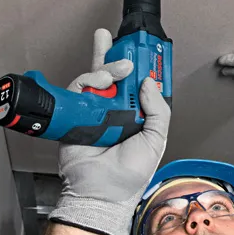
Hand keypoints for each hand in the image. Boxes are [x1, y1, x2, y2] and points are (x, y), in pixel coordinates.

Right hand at [48, 29, 170, 234]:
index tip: (145, 50)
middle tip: (123, 43)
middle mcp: (115, 110)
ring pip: (97, 77)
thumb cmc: (129, 174)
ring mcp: (94, 110)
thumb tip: (149, 82)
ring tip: (115, 70)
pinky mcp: (75, 114)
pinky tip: (98, 82)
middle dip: (117, 53)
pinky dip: (87, 80)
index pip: (138, 84)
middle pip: (115, 74)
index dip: (141, 66)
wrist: (101, 191)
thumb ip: (158, 110)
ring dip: (106, 68)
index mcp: (137, 115)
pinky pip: (78, 89)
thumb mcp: (156, 139)